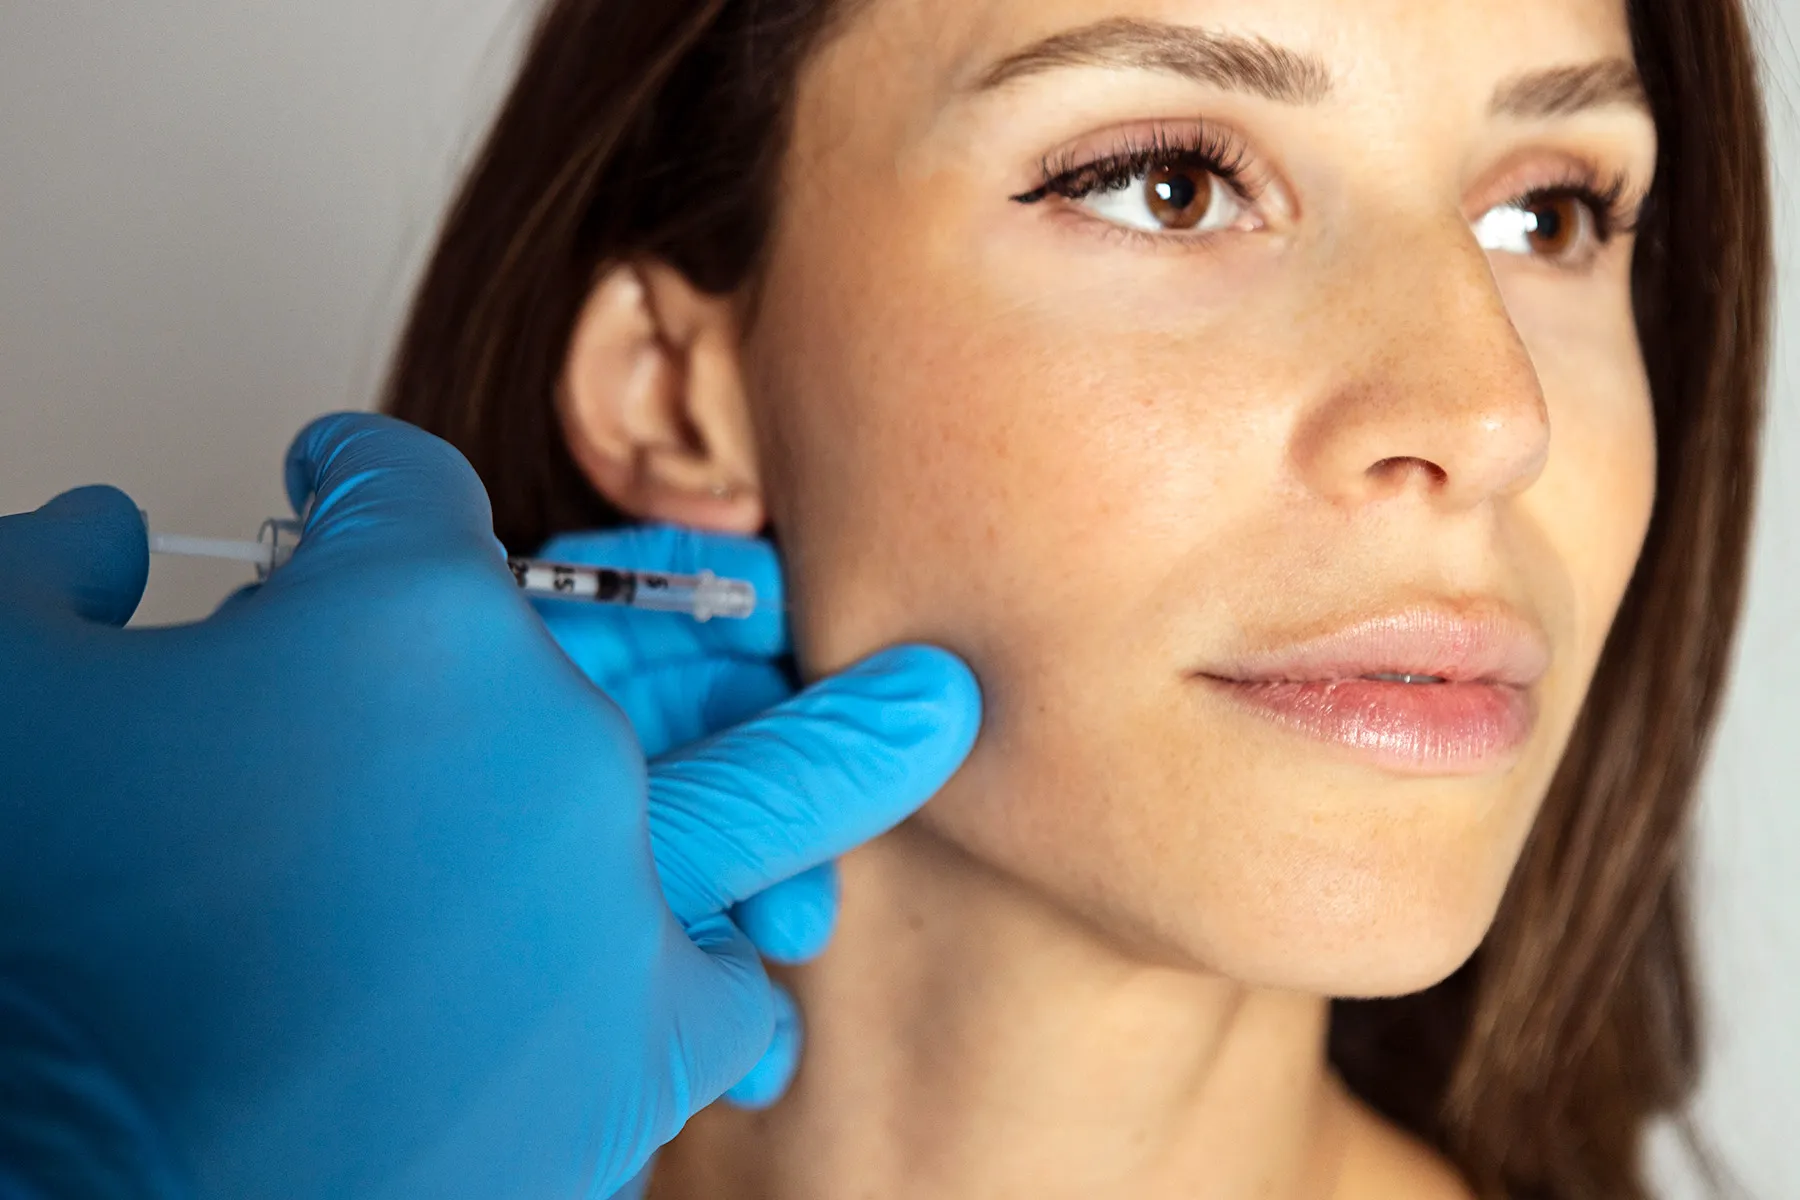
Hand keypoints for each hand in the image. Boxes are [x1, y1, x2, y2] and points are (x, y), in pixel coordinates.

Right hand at [0, 413, 980, 1198]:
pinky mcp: (622, 1058)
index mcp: (417, 625)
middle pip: (652, 647)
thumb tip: (90, 536)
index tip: (334, 480)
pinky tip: (742, 980)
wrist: (93, 1186)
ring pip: (751, 818)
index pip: (403, 497)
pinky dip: (716, 988)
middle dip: (698, 605)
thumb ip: (51, 588)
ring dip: (810, 776)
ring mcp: (613, 902)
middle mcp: (555, 749)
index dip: (352, 475)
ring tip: (915, 728)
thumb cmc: (51, 952)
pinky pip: (713, 1008)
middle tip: (806, 591)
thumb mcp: (18, 707)